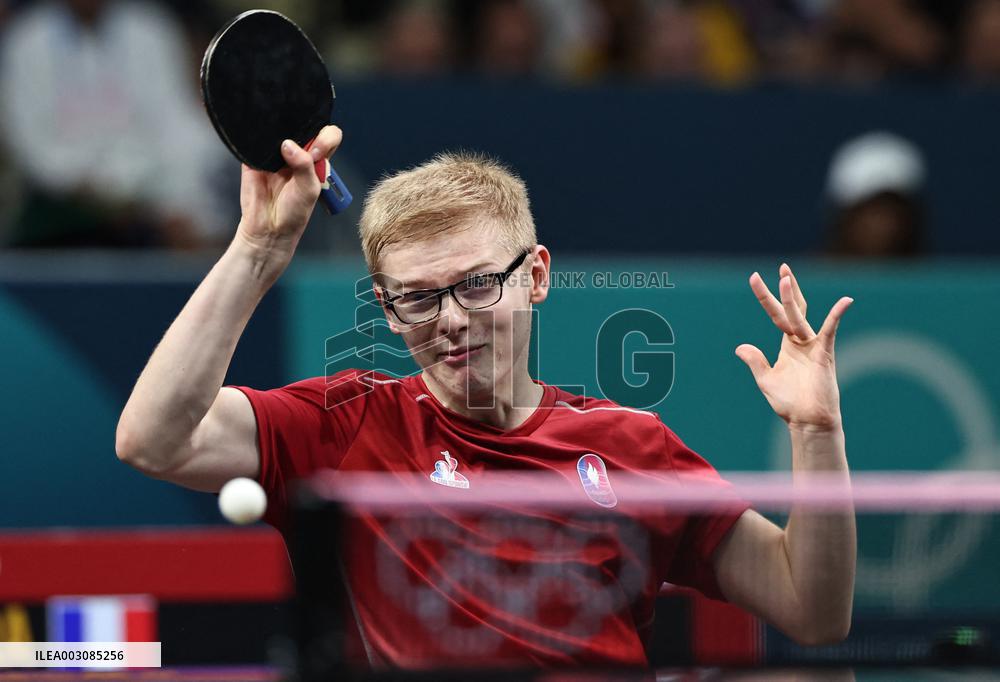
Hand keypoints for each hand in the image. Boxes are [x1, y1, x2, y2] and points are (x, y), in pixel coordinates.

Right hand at [235, 125, 342, 252]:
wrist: (267, 227)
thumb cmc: (294, 211)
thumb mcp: (308, 190)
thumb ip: (304, 165)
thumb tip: (287, 144)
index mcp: (317, 158)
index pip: (329, 135)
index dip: (324, 138)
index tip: (315, 153)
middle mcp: (298, 151)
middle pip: (304, 126)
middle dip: (301, 129)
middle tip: (293, 147)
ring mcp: (276, 151)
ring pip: (280, 128)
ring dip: (279, 130)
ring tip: (276, 148)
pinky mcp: (255, 154)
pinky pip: (255, 138)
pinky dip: (257, 137)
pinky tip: (260, 145)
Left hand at [735, 264, 852, 430]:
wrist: (808, 421)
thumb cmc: (790, 403)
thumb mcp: (766, 380)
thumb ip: (756, 361)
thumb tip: (740, 347)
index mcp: (787, 344)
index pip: (776, 314)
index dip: (766, 297)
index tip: (755, 277)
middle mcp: (801, 341)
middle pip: (791, 309)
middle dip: (785, 289)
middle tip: (781, 267)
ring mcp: (813, 346)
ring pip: (800, 317)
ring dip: (791, 298)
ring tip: (785, 277)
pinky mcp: (824, 355)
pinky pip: (830, 331)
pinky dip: (837, 316)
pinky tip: (845, 301)